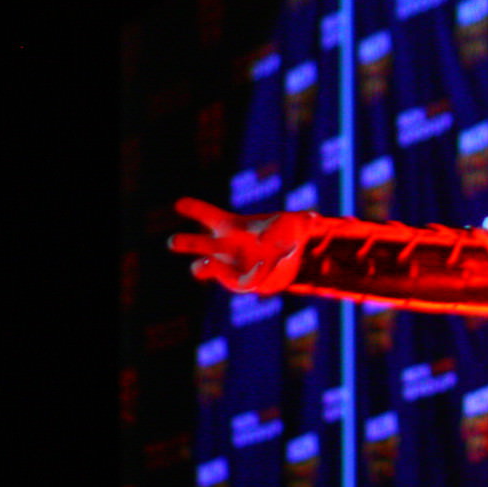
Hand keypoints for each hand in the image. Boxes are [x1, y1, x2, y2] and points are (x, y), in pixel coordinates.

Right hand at [168, 198, 306, 292]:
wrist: (285, 262)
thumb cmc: (285, 234)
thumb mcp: (299, 224)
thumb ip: (305, 221)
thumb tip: (314, 217)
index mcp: (231, 226)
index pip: (207, 215)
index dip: (193, 209)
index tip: (179, 202)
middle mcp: (224, 248)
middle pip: (199, 244)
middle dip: (186, 242)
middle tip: (173, 240)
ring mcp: (230, 268)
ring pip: (208, 269)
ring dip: (207, 268)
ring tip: (204, 265)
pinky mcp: (242, 283)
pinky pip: (241, 282)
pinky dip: (250, 276)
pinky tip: (261, 270)